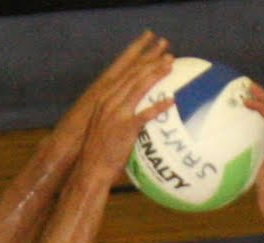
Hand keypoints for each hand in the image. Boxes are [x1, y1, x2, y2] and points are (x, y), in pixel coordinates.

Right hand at [52, 31, 171, 155]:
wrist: (90, 169)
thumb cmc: (100, 153)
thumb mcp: (105, 128)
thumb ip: (118, 117)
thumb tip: (136, 116)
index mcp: (104, 98)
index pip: (124, 73)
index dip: (140, 60)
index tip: (154, 52)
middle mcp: (109, 101)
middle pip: (133, 75)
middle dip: (152, 61)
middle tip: (168, 54)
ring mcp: (116, 113)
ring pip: (139, 87)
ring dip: (156, 74)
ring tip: (170, 66)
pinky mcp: (125, 127)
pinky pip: (146, 113)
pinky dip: (160, 105)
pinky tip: (172, 100)